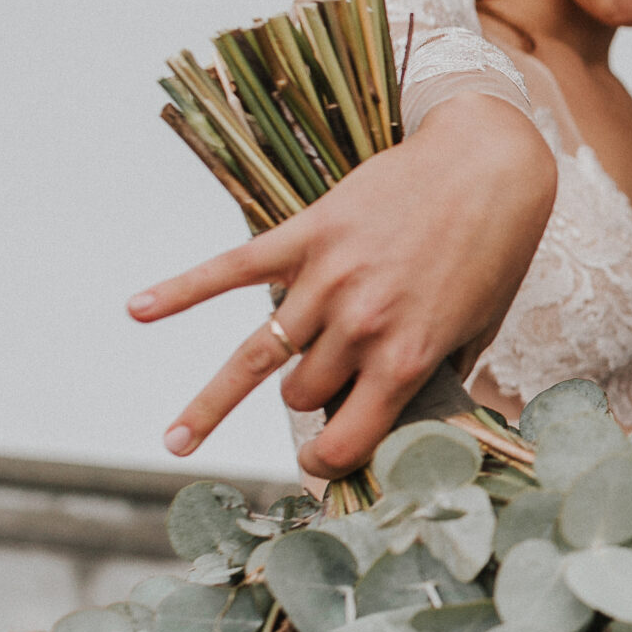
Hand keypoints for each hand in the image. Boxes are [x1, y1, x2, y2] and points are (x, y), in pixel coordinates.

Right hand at [129, 93, 556, 478]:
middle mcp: (360, 325)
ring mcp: (328, 280)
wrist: (488, 166)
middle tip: (323, 383)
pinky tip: (137, 310)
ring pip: (263, 357)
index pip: (344, 440)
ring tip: (176, 440)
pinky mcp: (306, 234)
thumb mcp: (478, 330)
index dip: (328, 463)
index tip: (319, 465)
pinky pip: (231, 270)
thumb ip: (440, 377)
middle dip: (308, 397)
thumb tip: (412, 421)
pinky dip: (179, 291)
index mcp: (406, 358)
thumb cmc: (493, 253)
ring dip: (221, 399)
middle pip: (300, 393)